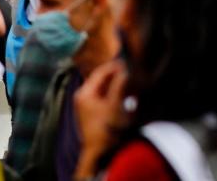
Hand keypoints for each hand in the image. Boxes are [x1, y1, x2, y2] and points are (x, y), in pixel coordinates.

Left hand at [75, 60, 128, 174]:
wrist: (99, 151)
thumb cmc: (105, 129)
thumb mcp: (114, 104)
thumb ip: (120, 85)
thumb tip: (126, 70)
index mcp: (85, 92)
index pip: (101, 70)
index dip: (116, 65)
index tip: (130, 63)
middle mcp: (84, 96)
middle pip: (103, 78)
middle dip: (118, 75)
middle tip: (132, 73)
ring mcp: (88, 104)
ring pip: (106, 86)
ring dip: (118, 84)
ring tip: (131, 84)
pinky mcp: (94, 111)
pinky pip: (106, 95)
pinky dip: (116, 93)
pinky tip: (126, 95)